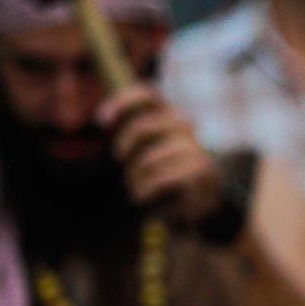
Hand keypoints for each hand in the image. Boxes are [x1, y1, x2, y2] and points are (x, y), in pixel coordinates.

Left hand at [97, 84, 226, 227]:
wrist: (190, 211)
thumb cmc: (159, 177)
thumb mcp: (139, 149)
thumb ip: (127, 131)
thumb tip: (103, 119)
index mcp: (168, 115)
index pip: (147, 94)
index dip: (122, 102)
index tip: (101, 120)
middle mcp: (185, 127)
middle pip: (142, 126)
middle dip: (123, 145)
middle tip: (118, 160)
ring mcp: (196, 148)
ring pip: (152, 156)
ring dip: (135, 175)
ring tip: (133, 187)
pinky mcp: (203, 172)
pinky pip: (164, 176)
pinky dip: (146, 189)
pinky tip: (141, 197)